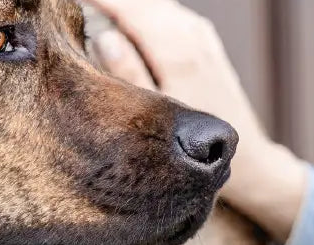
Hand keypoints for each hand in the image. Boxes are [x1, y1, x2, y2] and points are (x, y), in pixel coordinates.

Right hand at [90, 0, 306, 242]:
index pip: (127, 6)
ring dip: (126, 6)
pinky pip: (166, 13)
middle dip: (110, 1)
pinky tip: (125, 23)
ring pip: (154, 5)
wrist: (249, 160)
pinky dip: (143, 13)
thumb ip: (128, 75)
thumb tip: (104, 37)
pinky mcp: (204, 40)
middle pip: (140, 0)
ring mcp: (200, 34)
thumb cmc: (198, 150)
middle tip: (76, 8)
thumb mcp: (157, 117)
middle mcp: (190, 34)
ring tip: (95, 11)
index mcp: (175, 49)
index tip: (64, 1)